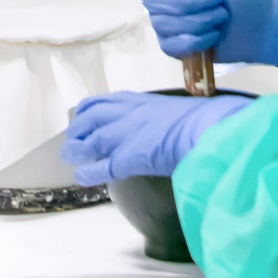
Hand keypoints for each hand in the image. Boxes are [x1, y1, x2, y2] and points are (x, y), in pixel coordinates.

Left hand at [62, 89, 251, 182]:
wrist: (207, 128)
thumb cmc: (201, 120)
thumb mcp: (176, 110)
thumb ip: (162, 117)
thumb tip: (163, 128)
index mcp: (141, 101)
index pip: (107, 100)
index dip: (90, 108)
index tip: (82, 113)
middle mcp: (128, 114)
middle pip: (92, 117)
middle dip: (79, 126)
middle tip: (73, 136)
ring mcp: (126, 135)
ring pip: (91, 141)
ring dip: (77, 148)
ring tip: (70, 155)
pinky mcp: (127, 158)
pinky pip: (101, 167)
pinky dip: (89, 172)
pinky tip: (82, 177)